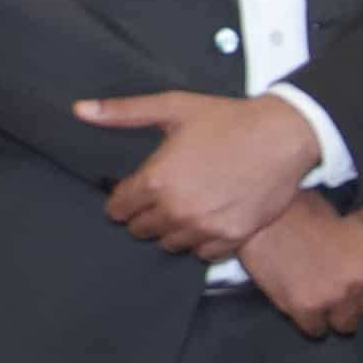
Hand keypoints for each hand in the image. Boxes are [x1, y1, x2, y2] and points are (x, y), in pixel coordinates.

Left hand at [72, 87, 325, 255]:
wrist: (282, 136)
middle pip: (141, 230)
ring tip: (184, 210)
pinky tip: (208, 220)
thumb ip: (123, 112)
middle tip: (162, 199)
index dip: (122, 200)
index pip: (118, 209)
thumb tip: (80, 110)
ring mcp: (205, 227)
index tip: (134, 194)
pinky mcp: (232, 237)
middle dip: (145, 216)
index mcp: (156, 180)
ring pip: (169, 245)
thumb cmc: (228, 120)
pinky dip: (201, 241)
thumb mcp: (173, 107)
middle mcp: (176, 209)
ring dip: (171, 231)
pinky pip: (202, 254)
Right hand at [233, 199, 362, 340]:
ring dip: (336, 315)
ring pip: (347, 325)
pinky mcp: (306, 310)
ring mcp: (335, 298)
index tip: (361, 281)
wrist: (264, 216)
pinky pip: (317, 330)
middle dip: (356, 300)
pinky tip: (304, 307)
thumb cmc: (305, 208)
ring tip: (321, 301)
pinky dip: (311, 321)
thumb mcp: (351, 214)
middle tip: (338, 289)